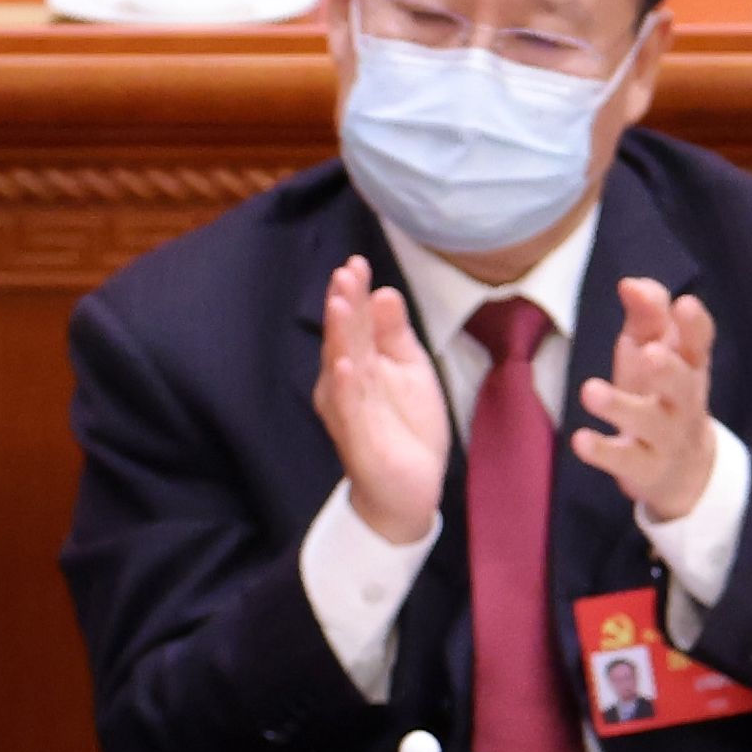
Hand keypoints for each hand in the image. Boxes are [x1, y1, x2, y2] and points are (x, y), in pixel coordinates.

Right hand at [311, 258, 446, 549]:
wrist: (411, 488)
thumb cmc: (405, 425)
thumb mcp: (410, 370)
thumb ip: (395, 334)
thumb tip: (385, 292)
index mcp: (359, 362)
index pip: (355, 323)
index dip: (355, 294)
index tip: (356, 263)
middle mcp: (345, 382)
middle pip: (345, 338)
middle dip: (345, 306)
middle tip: (345, 274)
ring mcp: (347, 409)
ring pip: (342, 366)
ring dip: (340, 336)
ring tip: (341, 304)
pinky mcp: (356, 438)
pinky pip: (349, 410)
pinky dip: (345, 387)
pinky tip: (344, 365)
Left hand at [565, 273, 721, 526]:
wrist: (684, 470)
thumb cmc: (660, 393)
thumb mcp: (653, 349)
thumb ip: (647, 314)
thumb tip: (631, 283)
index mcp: (688, 366)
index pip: (699, 344)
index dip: (695, 325)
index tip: (685, 304)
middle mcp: (684, 401)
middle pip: (683, 385)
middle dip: (667, 369)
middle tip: (649, 353)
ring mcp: (666, 437)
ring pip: (650, 423)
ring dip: (621, 407)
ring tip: (590, 391)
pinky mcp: (644, 468)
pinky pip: (625, 460)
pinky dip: (602, 451)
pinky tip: (580, 439)